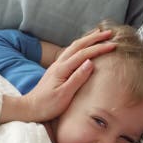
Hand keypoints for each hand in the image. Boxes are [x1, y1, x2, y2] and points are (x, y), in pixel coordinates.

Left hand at [0, 29, 115, 123]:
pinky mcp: (56, 70)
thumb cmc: (47, 105)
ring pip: (73, 47)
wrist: (30, 108)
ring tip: (99, 35)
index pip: (84, 54)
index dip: (99, 49)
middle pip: (78, 45)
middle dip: (94, 38)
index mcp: (62, 69)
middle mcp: (59, 64)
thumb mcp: (64, 94)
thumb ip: (77, 78)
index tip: (113, 45)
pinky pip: (70, 52)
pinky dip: (80, 46)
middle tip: (109, 33)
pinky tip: (84, 48)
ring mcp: (57, 65)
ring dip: (87, 40)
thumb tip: (91, 62)